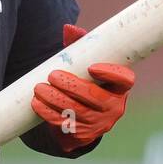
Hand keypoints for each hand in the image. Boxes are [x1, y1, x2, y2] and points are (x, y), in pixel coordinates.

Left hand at [30, 24, 134, 152]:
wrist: (78, 115)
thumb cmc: (85, 81)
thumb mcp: (85, 64)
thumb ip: (80, 46)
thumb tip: (68, 29)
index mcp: (120, 87)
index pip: (125, 80)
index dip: (112, 74)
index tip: (92, 67)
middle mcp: (114, 107)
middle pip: (94, 97)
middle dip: (71, 86)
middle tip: (53, 75)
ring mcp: (99, 123)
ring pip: (76, 111)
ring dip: (55, 99)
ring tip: (39, 88)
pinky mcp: (83, 134)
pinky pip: (65, 124)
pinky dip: (48, 113)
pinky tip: (37, 103)